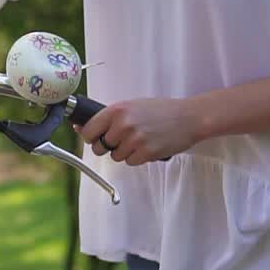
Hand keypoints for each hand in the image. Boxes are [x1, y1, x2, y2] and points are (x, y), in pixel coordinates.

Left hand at [76, 98, 205, 165]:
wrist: (189, 117)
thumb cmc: (160, 111)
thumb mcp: (132, 106)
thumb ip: (108, 117)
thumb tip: (80, 127)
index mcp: (117, 110)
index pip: (89, 131)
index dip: (91, 137)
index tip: (96, 138)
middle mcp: (123, 124)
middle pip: (99, 148)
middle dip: (107, 147)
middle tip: (122, 140)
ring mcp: (134, 139)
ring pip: (115, 156)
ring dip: (124, 152)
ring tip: (139, 140)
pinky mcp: (146, 153)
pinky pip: (130, 162)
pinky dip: (137, 157)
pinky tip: (147, 146)